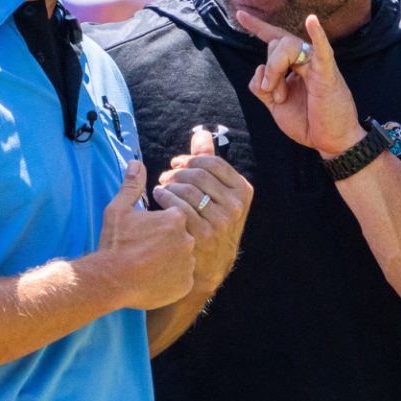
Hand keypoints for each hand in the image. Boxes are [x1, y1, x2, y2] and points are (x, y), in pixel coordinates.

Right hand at [98, 161, 195, 309]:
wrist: (111, 280)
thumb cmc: (115, 244)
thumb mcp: (119, 210)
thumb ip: (132, 186)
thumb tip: (136, 163)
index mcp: (176, 218)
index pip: (176, 216)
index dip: (159, 224)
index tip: (145, 232)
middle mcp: (188, 239)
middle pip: (181, 236)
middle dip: (167, 242)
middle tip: (145, 250)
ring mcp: (188, 263)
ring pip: (184, 258)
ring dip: (171, 260)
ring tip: (149, 265)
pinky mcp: (186, 284)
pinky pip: (183, 279)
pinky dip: (172, 279)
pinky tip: (155, 279)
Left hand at [157, 128, 253, 292]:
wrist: (209, 267)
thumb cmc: (211, 223)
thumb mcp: (219, 194)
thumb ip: (210, 162)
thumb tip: (201, 133)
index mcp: (242, 191)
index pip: (212, 162)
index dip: (190, 159)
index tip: (177, 163)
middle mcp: (235, 206)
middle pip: (197, 174)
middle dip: (177, 172)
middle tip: (166, 176)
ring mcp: (220, 222)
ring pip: (186, 189)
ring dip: (168, 184)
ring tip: (161, 187)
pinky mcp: (202, 235)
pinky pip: (177, 206)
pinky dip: (164, 198)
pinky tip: (158, 198)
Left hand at [235, 10, 361, 157]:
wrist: (331, 141)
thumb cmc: (308, 122)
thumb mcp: (275, 107)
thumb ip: (262, 88)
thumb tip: (258, 70)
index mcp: (294, 66)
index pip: (274, 39)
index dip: (257, 26)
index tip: (240, 14)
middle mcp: (305, 60)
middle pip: (276, 44)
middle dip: (268, 70)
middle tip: (275, 97)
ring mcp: (317, 65)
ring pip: (287, 45)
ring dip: (275, 69)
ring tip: (280, 97)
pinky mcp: (327, 75)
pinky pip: (321, 51)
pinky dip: (317, 35)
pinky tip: (312, 21)